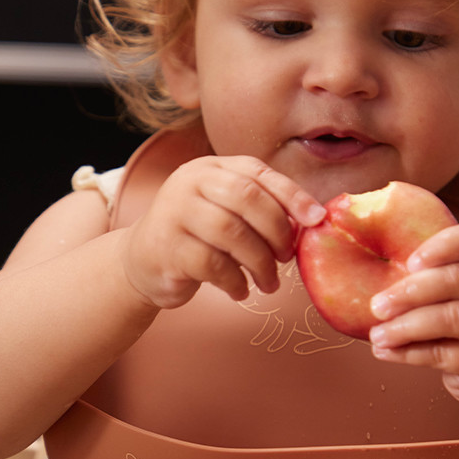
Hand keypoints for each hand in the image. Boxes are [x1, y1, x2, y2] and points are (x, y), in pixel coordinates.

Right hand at [121, 155, 325, 309]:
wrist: (142, 260)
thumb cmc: (197, 236)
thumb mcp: (227, 211)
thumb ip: (261, 208)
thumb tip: (312, 219)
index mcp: (211, 168)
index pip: (258, 172)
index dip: (292, 195)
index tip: (316, 220)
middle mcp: (189, 181)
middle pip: (245, 196)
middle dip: (276, 230)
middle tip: (286, 258)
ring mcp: (173, 212)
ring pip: (230, 232)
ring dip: (259, 262)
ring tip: (268, 282)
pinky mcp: (166, 247)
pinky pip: (212, 264)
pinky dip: (235, 281)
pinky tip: (240, 290)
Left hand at [368, 221, 458, 406]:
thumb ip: (431, 275)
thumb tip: (370, 268)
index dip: (442, 246)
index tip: (409, 262)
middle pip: (458, 280)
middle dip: (410, 292)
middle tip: (376, 305)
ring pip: (451, 318)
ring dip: (406, 326)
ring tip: (376, 334)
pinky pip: (446, 354)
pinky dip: (409, 352)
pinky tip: (385, 351)